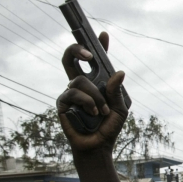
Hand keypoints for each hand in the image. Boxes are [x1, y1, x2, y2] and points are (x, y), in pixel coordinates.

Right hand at [57, 32, 127, 154]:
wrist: (98, 146)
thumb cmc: (109, 128)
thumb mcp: (119, 108)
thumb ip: (117, 91)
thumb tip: (119, 72)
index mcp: (96, 84)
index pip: (95, 62)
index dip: (98, 47)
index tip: (103, 35)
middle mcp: (81, 85)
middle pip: (72, 58)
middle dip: (78, 50)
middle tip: (90, 55)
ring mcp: (70, 93)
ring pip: (80, 80)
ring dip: (95, 96)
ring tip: (101, 111)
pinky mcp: (62, 103)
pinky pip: (73, 93)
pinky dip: (87, 102)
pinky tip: (93, 113)